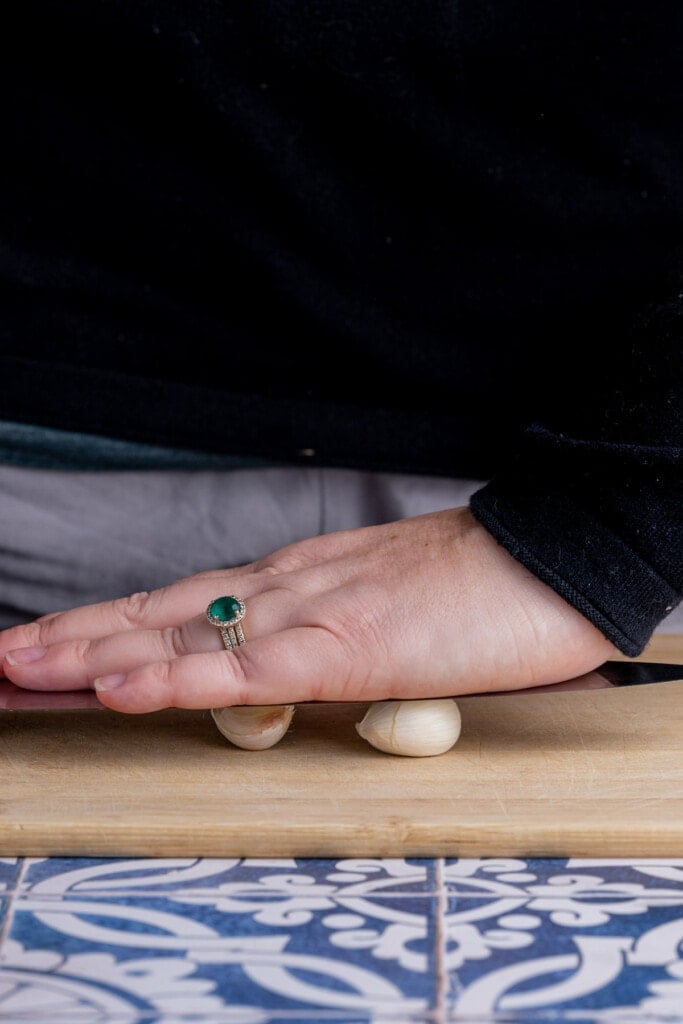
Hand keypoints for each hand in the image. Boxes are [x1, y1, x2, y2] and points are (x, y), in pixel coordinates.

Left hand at [0, 507, 615, 712]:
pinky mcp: (345, 644)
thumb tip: (286, 680)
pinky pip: (244, 668)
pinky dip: (175, 680)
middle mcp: (286, 587)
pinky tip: (120, 687)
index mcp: (296, 581)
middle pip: (163, 613)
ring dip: (97, 652)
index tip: (58, 641)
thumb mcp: (384, 617)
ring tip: (25, 665)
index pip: (186, 605)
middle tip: (8, 653)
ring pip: (184, 635)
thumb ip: (327, 644)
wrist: (543, 561)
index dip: (115, 624)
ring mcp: (310, 611)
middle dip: (78, 634)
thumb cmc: (475, 591)